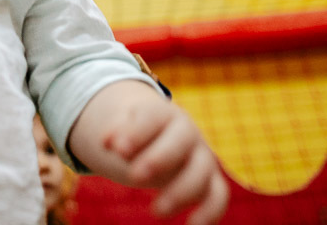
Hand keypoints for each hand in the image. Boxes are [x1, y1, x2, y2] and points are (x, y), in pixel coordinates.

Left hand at [104, 96, 227, 224]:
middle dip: (159, 159)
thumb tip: (109, 142)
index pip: (152, 116)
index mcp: (163, 114)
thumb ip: (117, 134)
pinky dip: (210, 213)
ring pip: (201, 171)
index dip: (136, 132)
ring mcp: (202, 156)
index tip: (117, 150)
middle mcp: (187, 132)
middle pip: (180, 141)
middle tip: (134, 176)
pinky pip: (217, 196)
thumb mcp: (125, 131)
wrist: (160, 137)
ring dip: (181, 192)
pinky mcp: (211, 181)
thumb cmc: (137, 137)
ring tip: (156, 211)